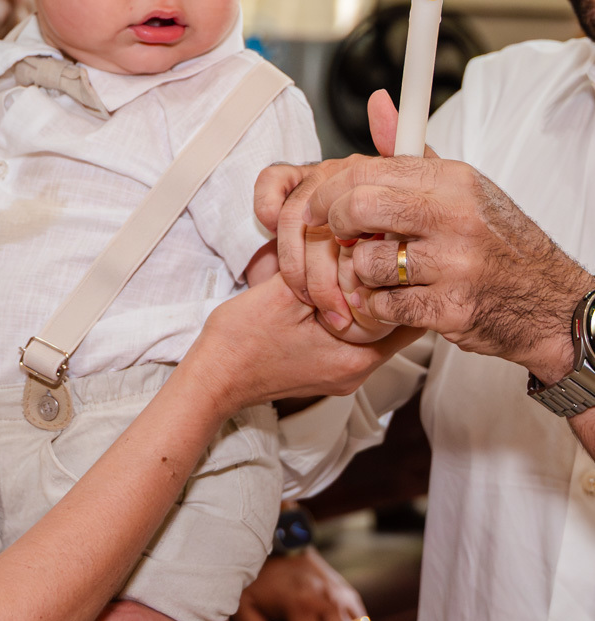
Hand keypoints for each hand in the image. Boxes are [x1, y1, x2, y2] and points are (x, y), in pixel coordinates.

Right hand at [193, 273, 421, 416]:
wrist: (212, 378)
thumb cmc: (241, 340)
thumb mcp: (284, 293)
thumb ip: (325, 270)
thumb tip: (356, 241)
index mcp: (356, 357)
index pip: (408, 317)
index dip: (401, 281)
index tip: (391, 253)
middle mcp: (357, 372)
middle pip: (394, 324)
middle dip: (385, 287)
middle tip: (374, 254)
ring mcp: (342, 375)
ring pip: (374, 330)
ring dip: (364, 300)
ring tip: (348, 268)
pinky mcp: (327, 372)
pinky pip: (353, 340)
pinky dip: (348, 314)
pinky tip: (329, 292)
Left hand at [266, 90, 587, 380]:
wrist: (550, 302)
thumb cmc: (497, 243)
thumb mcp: (460, 187)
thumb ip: (410, 150)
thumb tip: (378, 103)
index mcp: (452, 180)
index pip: (368, 169)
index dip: (329, 189)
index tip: (317, 205)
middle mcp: (454, 216)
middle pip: (358, 208)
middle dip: (333, 225)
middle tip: (336, 237)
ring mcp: (454, 264)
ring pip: (366, 262)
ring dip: (361, 274)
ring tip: (379, 273)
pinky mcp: (451, 308)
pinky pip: (385, 304)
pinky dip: (380, 307)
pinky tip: (395, 300)